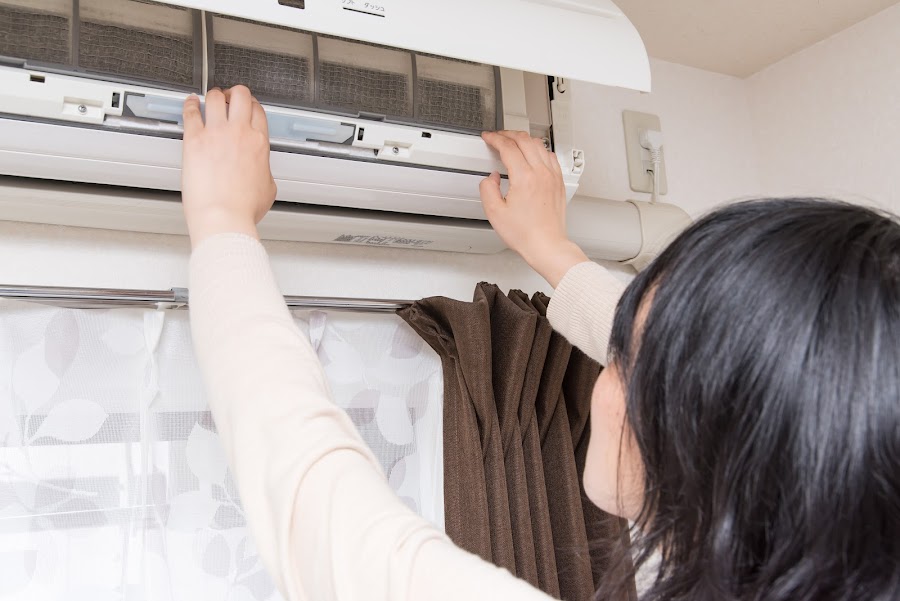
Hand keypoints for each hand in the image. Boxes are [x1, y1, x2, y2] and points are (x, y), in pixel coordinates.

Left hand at [181, 86, 276, 247]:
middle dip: (235, 93)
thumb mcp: (268, 189)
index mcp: (259, 143)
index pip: (258, 111)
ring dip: (213, 95)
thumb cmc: (243, 207)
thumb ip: (265, 171)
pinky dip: (190, 103)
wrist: (224, 216)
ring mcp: (216, 133)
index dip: (251, 105)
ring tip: (209, 99)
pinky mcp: (194, 139)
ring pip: (216, 97)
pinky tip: (190, 103)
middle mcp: (240, 133)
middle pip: (241, 95)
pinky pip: (191, 111)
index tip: (246, 107)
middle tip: (229, 98)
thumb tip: (262, 170)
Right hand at [480, 131, 587, 286]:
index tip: (488, 138)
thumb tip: (491, 177)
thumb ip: (487, 189)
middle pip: (524, 140)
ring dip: (524, 139)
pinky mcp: (558, 182)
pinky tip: (534, 153)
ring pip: (539, 145)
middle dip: (508, 134)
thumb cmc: (525, 234)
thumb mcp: (495, 213)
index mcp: (524, 178)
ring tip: (514, 141)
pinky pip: (550, 156)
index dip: (495, 139)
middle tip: (498, 137)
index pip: (508, 147)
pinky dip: (539, 149)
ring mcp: (552, 177)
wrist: (546, 245)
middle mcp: (541, 173)